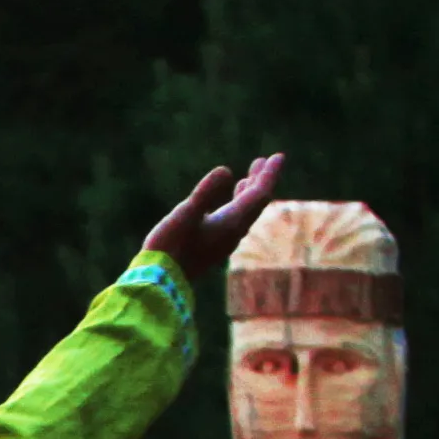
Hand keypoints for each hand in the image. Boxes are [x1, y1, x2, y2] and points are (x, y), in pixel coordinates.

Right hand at [140, 154, 288, 276]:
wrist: (160, 282)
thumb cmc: (170, 246)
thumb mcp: (184, 214)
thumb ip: (205, 192)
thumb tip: (225, 170)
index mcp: (231, 222)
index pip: (259, 194)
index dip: (269, 174)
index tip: (278, 156)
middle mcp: (233, 232)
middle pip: (256, 203)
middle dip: (260, 180)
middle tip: (263, 161)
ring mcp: (224, 241)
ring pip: (245, 213)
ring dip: (248, 193)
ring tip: (247, 179)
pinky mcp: (213, 247)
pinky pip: (234, 222)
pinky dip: (235, 206)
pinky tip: (226, 204)